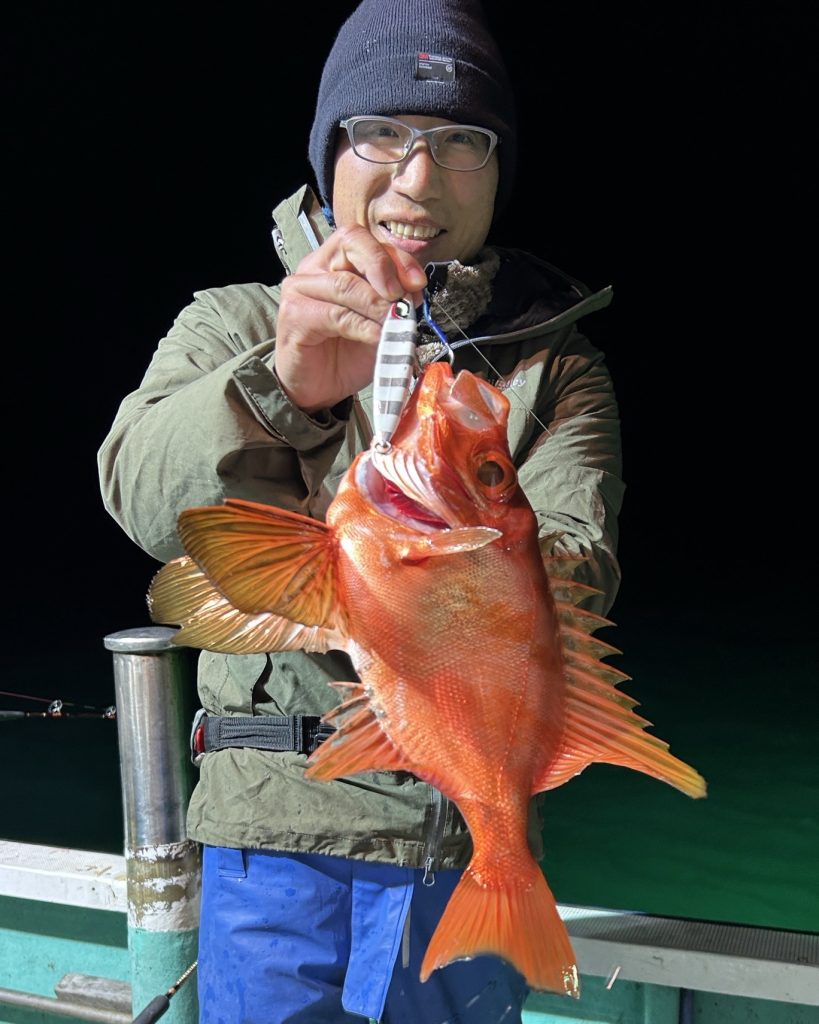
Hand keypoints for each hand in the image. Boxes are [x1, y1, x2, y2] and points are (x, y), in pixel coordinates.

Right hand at [274, 225, 426, 412]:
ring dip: (376, 304)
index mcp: (336, 260)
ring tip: (392, 323)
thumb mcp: (380, 323)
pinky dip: (363, 326)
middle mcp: (315, 267)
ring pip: (346, 283)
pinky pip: (336, 315)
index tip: (417, 283)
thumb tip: (414, 289)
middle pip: (352, 242)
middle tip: (399, 297)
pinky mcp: (295, 316)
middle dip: (384, 267)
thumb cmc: (346, 353)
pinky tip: (376, 337)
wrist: (320, 389)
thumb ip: (395, 301)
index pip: (366, 240)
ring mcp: (300, 289)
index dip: (396, 257)